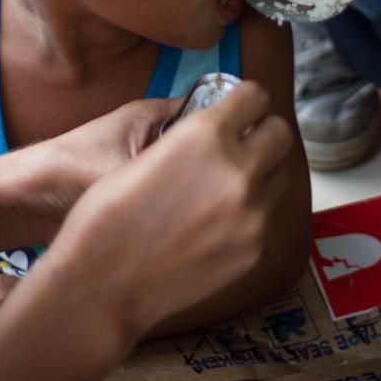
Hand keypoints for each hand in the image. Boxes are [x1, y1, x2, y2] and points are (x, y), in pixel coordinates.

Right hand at [44, 82, 293, 339]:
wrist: (100, 284)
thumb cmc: (105, 216)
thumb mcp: (141, 151)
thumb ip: (188, 136)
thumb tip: (212, 128)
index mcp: (206, 135)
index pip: (256, 96)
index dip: (245, 100)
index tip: (240, 107)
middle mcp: (238, 170)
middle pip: (280, 133)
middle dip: (264, 131)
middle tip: (244, 139)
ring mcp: (252, 214)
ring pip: (278, 177)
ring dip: (259, 172)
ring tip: (226, 184)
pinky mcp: (253, 251)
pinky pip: (263, 219)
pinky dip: (247, 214)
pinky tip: (214, 223)